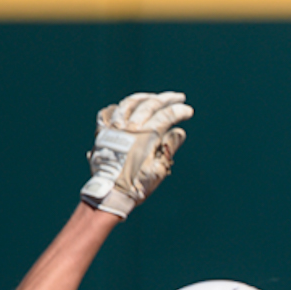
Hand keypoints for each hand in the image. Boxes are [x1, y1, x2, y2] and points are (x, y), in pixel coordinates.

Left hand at [80, 91, 193, 216]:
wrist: (110, 193)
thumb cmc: (137, 184)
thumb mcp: (159, 169)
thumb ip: (169, 147)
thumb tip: (179, 132)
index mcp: (145, 135)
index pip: (166, 116)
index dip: (179, 111)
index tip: (188, 111)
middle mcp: (129, 127)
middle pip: (149, 105)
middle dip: (166, 99)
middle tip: (178, 97)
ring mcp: (114, 128)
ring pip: (129, 104)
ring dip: (143, 98)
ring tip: (153, 97)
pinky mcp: (102, 133)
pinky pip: (107, 114)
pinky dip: (117, 108)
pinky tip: (123, 107)